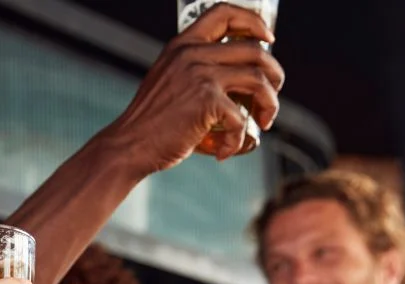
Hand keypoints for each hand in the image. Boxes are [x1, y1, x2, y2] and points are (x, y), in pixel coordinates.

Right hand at [101, 4, 283, 165]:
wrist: (130, 145)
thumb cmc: (151, 121)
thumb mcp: (168, 80)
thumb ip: (194, 70)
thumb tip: (236, 77)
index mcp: (182, 45)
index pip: (224, 14)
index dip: (253, 23)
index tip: (267, 39)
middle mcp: (192, 54)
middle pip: (254, 50)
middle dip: (274, 73)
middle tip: (273, 93)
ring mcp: (200, 76)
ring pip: (258, 79)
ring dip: (270, 103)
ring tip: (264, 121)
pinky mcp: (207, 101)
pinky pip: (240, 118)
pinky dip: (238, 139)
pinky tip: (225, 150)